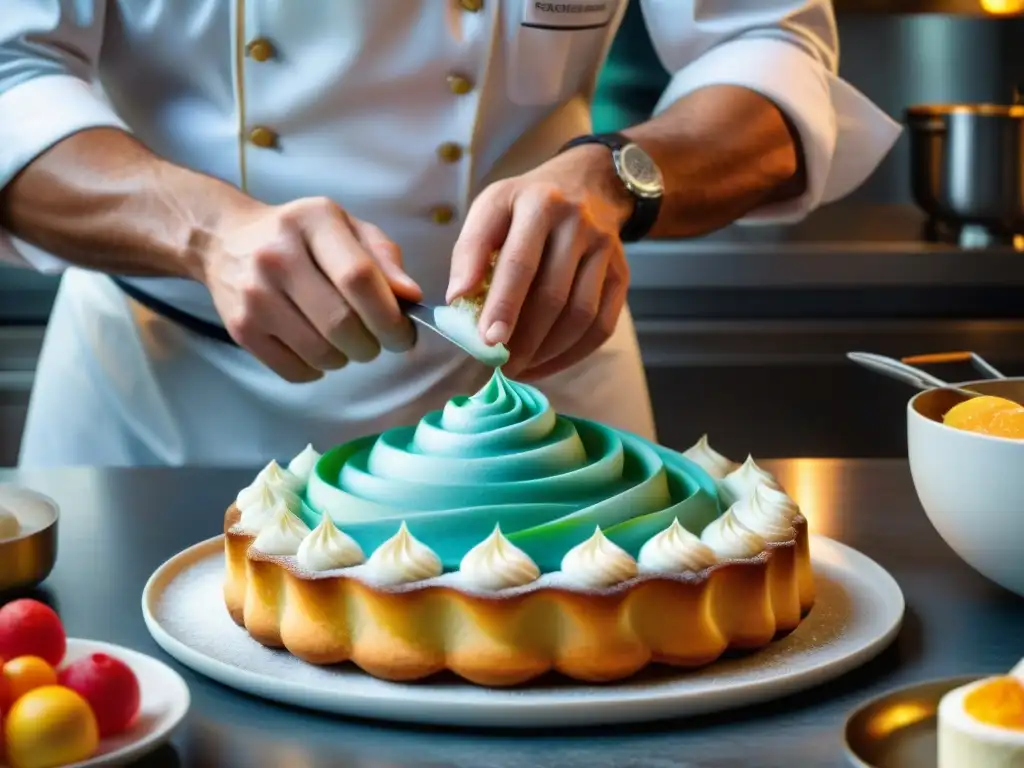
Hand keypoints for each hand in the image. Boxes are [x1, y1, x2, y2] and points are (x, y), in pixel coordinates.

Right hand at [200, 196, 420, 382]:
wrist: (226, 242)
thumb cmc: (302, 237)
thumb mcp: (346, 228)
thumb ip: (383, 258)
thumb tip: (410, 297)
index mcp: (313, 222)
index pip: (359, 278)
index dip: (390, 316)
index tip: (403, 333)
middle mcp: (278, 256)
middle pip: (341, 322)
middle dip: (372, 344)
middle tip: (378, 341)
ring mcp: (255, 295)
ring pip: (320, 352)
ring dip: (346, 358)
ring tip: (347, 342)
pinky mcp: (241, 329)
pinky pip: (295, 369)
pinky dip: (317, 369)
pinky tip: (317, 348)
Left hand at [447, 146, 632, 379]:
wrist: (587, 183)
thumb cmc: (526, 203)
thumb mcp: (491, 207)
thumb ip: (470, 249)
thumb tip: (457, 299)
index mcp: (539, 203)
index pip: (521, 262)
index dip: (503, 305)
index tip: (487, 341)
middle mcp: (578, 224)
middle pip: (553, 295)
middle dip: (524, 339)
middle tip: (499, 367)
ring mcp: (605, 251)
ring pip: (581, 314)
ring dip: (548, 350)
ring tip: (520, 367)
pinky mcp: (621, 275)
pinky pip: (602, 325)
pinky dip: (574, 352)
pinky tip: (547, 362)